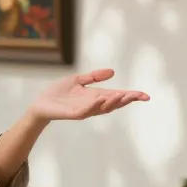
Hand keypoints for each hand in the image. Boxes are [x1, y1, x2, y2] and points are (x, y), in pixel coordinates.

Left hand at [29, 69, 148, 121]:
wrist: (41, 103)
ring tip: (123, 95)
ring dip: (113, 102)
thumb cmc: (59, 92)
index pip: (117, 96)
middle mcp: (93, 104)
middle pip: (114, 104)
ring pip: (103, 108)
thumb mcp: (78, 80)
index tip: (145, 95)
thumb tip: (113, 72)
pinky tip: (100, 99)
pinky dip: (94, 105)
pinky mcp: (73, 113)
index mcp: (96, 96)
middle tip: (139, 96)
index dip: (131, 96)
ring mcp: (84, 110)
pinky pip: (86, 111)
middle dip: (126, 100)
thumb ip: (94, 77)